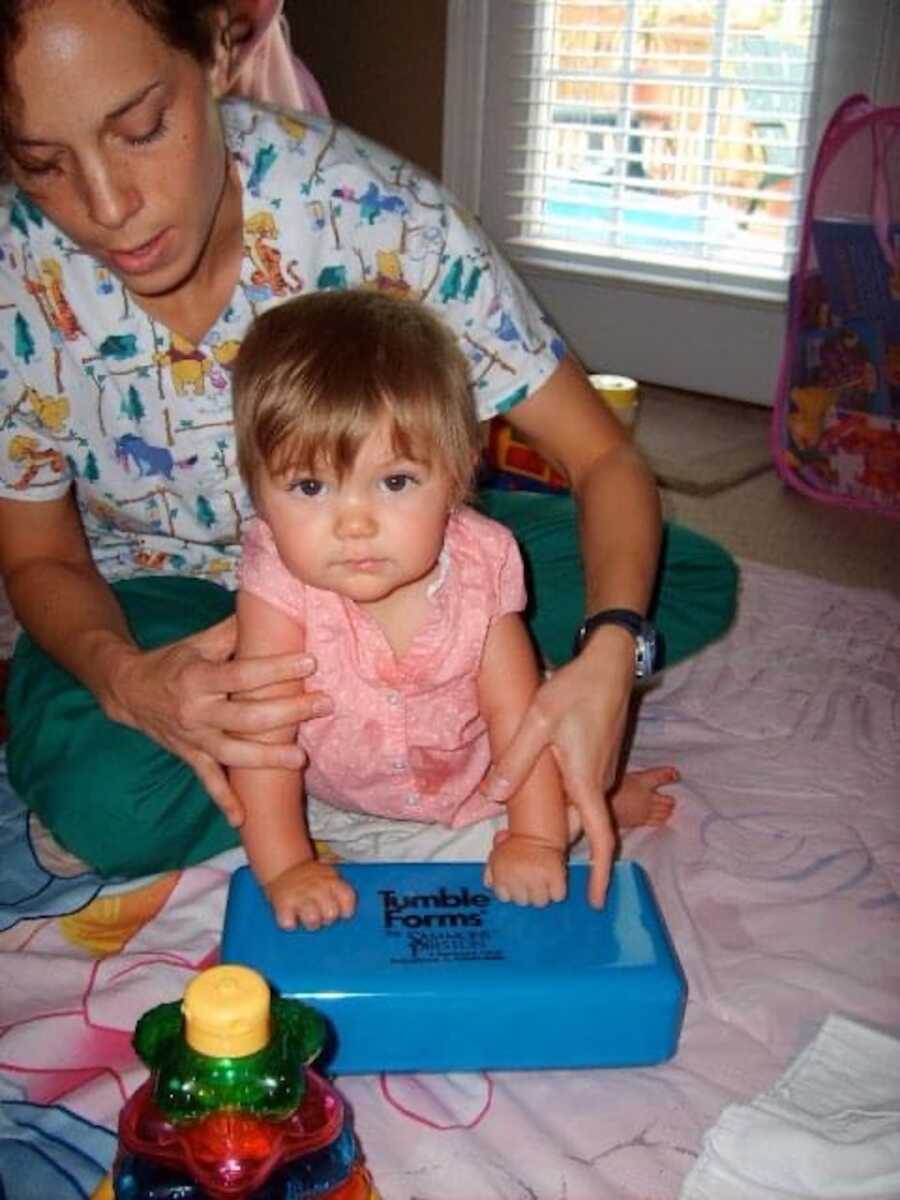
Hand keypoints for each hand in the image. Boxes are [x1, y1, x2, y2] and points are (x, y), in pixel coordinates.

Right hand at [100, 615, 331, 825]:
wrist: (128, 691)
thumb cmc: (173, 661)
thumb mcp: (198, 642)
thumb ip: (234, 631)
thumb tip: (271, 606)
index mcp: (199, 678)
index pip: (244, 674)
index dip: (277, 668)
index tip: (310, 661)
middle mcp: (196, 711)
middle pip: (247, 717)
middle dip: (288, 712)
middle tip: (323, 704)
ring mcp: (193, 738)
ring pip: (233, 753)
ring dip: (267, 758)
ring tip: (301, 758)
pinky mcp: (190, 756)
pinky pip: (208, 782)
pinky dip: (224, 801)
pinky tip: (243, 819)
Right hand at [264, 860, 356, 930]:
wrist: (285, 868)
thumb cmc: (313, 881)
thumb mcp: (329, 877)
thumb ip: (340, 892)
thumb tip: (348, 915)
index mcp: (331, 880)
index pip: (347, 897)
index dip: (347, 910)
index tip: (342, 913)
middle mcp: (317, 886)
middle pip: (331, 914)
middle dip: (327, 919)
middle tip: (321, 913)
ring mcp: (300, 894)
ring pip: (312, 921)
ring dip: (310, 923)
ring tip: (307, 916)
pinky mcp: (283, 903)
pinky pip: (289, 924)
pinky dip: (290, 922)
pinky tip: (291, 914)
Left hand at [482, 625, 634, 907]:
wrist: (608, 665)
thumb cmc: (576, 691)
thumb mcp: (538, 722)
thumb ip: (516, 759)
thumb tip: (493, 796)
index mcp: (586, 781)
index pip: (602, 838)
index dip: (601, 874)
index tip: (596, 902)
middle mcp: (598, 782)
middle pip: (580, 827)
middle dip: (555, 847)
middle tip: (513, 852)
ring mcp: (601, 771)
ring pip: (578, 808)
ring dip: (555, 821)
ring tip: (516, 826)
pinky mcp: (598, 759)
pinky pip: (580, 791)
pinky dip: (561, 801)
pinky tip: (536, 789)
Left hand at [484, 832, 566, 906]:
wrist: (539, 831)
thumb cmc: (517, 845)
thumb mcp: (496, 855)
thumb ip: (490, 872)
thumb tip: (490, 885)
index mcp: (501, 872)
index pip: (504, 898)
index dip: (511, 892)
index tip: (516, 884)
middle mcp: (517, 875)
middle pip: (523, 902)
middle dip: (527, 894)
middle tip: (531, 881)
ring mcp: (537, 876)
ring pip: (540, 901)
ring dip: (543, 894)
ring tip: (543, 882)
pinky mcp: (555, 875)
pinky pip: (558, 896)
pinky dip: (558, 891)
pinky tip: (553, 882)